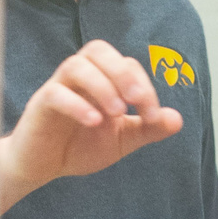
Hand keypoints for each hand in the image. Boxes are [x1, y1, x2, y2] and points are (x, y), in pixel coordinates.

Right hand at [0, 40, 182, 211]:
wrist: (43, 168)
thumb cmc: (79, 146)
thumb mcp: (121, 140)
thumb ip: (147, 128)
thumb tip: (177, 119)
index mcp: (100, 79)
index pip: (126, 64)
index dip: (144, 86)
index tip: (153, 117)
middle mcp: (79, 77)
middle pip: (98, 50)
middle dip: (122, 72)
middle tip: (137, 101)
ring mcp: (57, 88)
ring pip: (76, 66)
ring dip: (102, 86)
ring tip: (117, 113)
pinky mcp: (40, 105)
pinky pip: (56, 94)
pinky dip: (78, 105)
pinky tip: (94, 122)